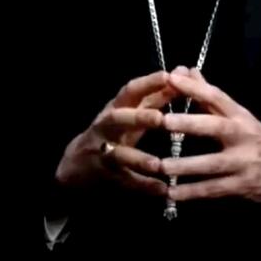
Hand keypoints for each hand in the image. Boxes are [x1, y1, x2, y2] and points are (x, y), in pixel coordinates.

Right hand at [54, 69, 177, 196]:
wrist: (76, 166)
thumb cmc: (113, 132)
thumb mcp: (131, 111)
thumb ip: (157, 94)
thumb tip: (183, 70)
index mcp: (116, 108)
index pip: (130, 91)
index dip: (147, 83)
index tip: (168, 76)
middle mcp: (106, 127)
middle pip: (118, 119)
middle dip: (137, 118)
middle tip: (159, 118)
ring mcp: (103, 152)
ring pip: (118, 154)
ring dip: (138, 158)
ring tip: (158, 164)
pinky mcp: (105, 175)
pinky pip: (125, 182)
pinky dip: (142, 186)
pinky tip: (162, 190)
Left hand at [160, 68, 260, 207]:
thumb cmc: (256, 139)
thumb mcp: (239, 117)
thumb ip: (210, 97)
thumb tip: (187, 71)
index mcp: (240, 116)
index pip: (217, 97)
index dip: (194, 87)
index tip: (170, 78)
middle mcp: (243, 136)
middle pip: (216, 127)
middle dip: (190, 124)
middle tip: (164, 121)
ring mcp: (244, 163)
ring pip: (213, 164)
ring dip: (186, 166)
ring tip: (160, 166)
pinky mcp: (242, 186)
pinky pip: (214, 189)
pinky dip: (192, 192)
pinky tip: (172, 194)